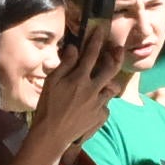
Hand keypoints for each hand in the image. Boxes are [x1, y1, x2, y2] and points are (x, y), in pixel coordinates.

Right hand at [32, 25, 123, 152]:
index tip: (101, 30)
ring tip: (107, 80)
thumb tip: (74, 48)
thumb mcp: (51, 82)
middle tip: (117, 50)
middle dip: (116, 57)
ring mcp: (99, 103)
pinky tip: (96, 102)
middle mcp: (93, 89)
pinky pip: (107, 105)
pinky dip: (103, 102)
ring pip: (113, 88)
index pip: (91, 54)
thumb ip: (64, 64)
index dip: (96, 40)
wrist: (52, 134)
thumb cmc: (47, 106)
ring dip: (111, 81)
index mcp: (80, 79)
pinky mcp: (100, 116)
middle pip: (111, 69)